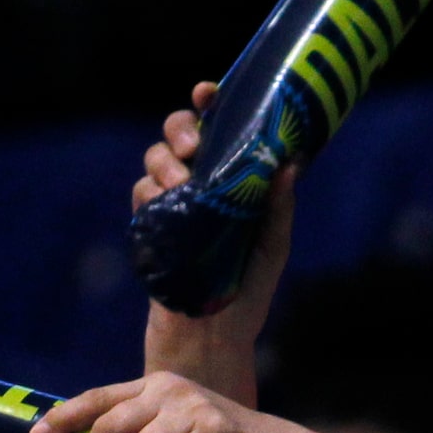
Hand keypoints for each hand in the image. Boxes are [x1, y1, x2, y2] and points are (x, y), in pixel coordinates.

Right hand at [135, 81, 298, 381]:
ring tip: (180, 184)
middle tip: (191, 146)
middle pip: (177, 135)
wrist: (211, 339)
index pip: (218, 130)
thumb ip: (278, 207)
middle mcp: (199, 185)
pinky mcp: (150, 227)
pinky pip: (141, 196)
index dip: (208, 103)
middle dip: (180, 129)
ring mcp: (171, 205)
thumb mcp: (272, 247)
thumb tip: (291, 163)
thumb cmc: (247, 292)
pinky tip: (164, 203)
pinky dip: (150, 193)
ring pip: (155, 161)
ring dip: (164, 162)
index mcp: (231, 180)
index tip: (207, 93)